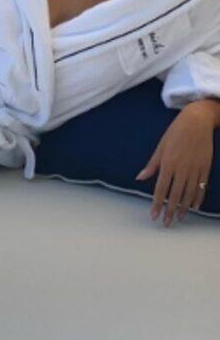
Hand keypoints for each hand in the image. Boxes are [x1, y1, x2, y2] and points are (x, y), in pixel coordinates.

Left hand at [136, 101, 214, 225]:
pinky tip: (195, 207)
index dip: (156, 204)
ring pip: (189, 194)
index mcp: (167, 163)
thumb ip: (152, 164)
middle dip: (170, 211)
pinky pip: (202, 188)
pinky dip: (198, 199)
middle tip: (166, 223)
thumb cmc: (176, 132)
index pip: (160, 189)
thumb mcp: (161, 146)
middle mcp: (181, 169)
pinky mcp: (205, 169)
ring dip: (184, 208)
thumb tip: (140, 177)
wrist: (197, 122)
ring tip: (179, 218)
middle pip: (175, 195)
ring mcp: (195, 170)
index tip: (153, 216)